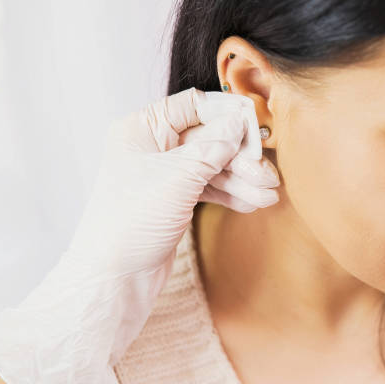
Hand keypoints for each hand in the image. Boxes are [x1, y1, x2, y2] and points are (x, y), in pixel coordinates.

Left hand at [0, 87, 279, 383]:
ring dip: (242, 180)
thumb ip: (213, 148)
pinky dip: (230, 195)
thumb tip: (240, 123)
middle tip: (267, 174)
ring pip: (212, 167)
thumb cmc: (132, 221)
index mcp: (141, 128)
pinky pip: (209, 188)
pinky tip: (252, 204)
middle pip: (208, 139)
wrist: (115, 278)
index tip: (254, 124)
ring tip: (268, 195)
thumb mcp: (178, 177)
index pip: (192, 106)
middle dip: (240, 158)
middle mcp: (153, 147)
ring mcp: (165, 174)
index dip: (226, 113)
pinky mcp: (175, 199)